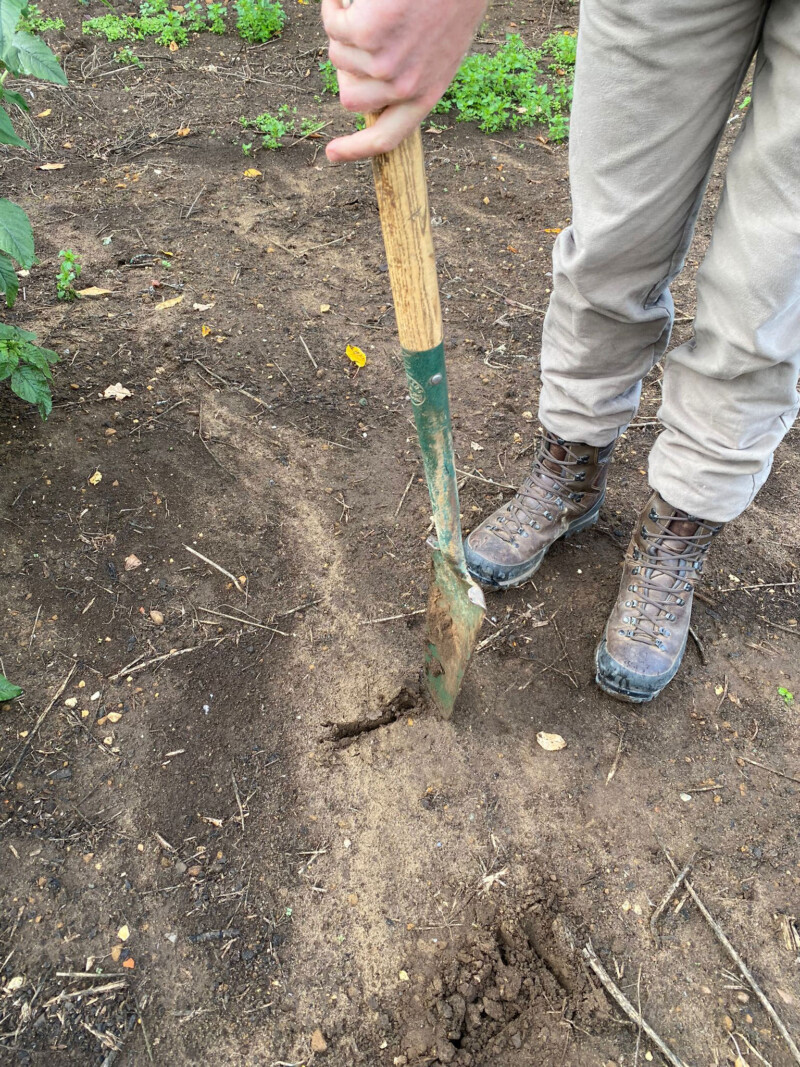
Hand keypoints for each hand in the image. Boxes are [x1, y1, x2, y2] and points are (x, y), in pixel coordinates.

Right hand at [322, 0, 486, 161]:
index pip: (386, 138)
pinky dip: (337, 4)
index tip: (331, 155)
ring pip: (338, 57)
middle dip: (347, 67)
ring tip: (375, 5)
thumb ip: (409, 76)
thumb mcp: (439, 47)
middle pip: (350, 98)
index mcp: (427, 93)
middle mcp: (405, 86)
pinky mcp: (367, 34)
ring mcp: (384, 62)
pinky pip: (333, 24)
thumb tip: (368, 93)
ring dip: (346, 29)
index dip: (355, 150)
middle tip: (361, 33)